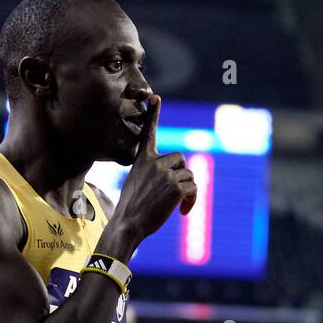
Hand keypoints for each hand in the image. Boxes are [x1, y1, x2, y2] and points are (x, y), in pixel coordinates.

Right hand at [113, 95, 197, 241]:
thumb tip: (174, 178)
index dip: (152, 114)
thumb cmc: (131, 209)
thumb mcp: (136, 184)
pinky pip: (194, 188)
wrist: (128, 225)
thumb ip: (152, 174)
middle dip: (181, 175)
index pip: (148, 132)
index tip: (155, 97)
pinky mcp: (176, 186)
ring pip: (189, 175)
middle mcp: (154, 162)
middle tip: (174, 193)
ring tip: (176, 206)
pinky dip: (192, 201)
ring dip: (187, 191)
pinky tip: (182, 212)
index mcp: (142, 160)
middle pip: (180, 160)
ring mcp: (165, 173)